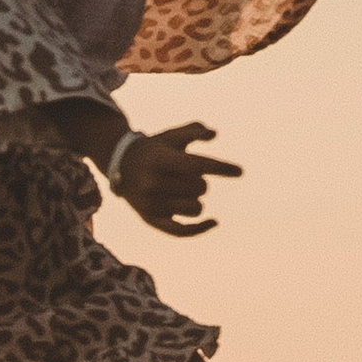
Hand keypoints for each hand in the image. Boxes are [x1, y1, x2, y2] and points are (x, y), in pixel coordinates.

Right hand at [111, 120, 239, 235]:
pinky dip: (201, 228)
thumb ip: (193, 130)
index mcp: (159, 159)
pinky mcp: (152, 220)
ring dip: (197, 198)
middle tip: (187, 176)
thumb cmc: (154, 149)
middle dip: (201, 181)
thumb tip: (213, 134)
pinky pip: (182, 231)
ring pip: (196, 208)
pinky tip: (214, 222)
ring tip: (184, 191)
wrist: (121, 166)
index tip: (240, 171)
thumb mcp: (171, 136)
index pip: (196, 165)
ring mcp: (151, 204)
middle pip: (199, 187)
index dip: (220, 168)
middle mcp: (153, 183)